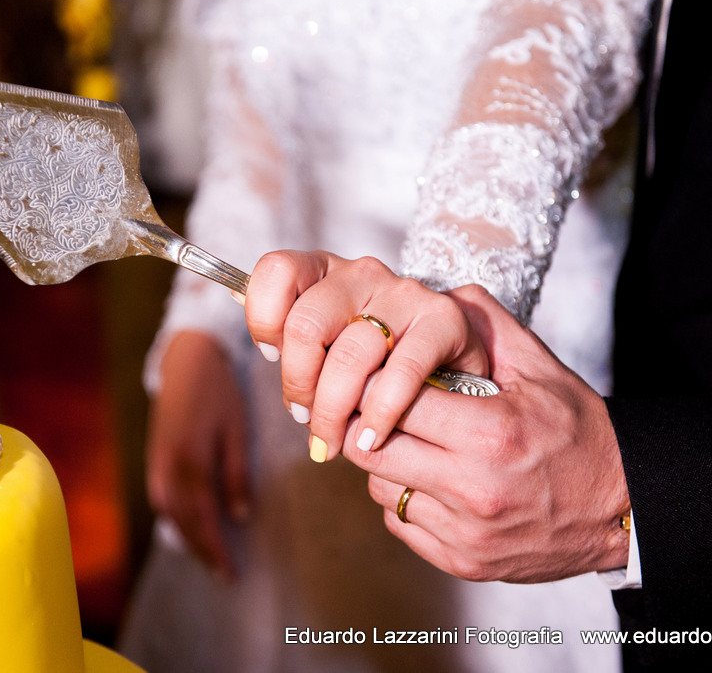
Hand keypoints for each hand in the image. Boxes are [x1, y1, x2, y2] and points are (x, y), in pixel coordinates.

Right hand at [145, 331, 248, 579]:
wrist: (186, 358)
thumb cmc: (220, 390)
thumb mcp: (237, 429)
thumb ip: (236, 474)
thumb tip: (240, 517)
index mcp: (192, 461)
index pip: (205, 518)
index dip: (217, 549)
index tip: (232, 574)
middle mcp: (169, 466)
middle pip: (184, 521)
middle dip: (203, 551)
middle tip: (223, 575)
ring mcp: (157, 460)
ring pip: (168, 512)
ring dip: (186, 537)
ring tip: (207, 556)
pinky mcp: (154, 453)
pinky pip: (160, 495)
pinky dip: (171, 516)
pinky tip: (183, 525)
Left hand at [243, 250, 488, 461]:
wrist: (457, 370)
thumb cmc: (380, 361)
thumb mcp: (332, 343)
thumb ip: (296, 336)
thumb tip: (254, 328)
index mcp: (326, 271)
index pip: (278, 271)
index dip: (264, 319)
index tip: (272, 358)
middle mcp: (363, 273)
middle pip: (306, 324)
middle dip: (299, 385)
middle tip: (306, 422)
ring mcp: (406, 293)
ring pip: (349, 353)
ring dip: (334, 409)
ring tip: (335, 441)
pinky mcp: (445, 320)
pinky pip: (400, 369)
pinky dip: (380, 411)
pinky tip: (371, 436)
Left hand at [343, 284, 631, 582]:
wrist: (623, 508)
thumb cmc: (579, 431)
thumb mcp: (540, 369)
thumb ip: (486, 324)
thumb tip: (437, 294)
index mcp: (490, 433)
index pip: (393, 401)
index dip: (378, 383)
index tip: (376, 373)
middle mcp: (473, 488)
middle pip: (370, 449)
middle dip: (367, 422)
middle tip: (378, 407)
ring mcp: (466, 532)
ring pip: (379, 487)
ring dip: (385, 462)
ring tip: (414, 443)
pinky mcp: (463, 561)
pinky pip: (399, 522)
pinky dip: (405, 498)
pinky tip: (430, 479)